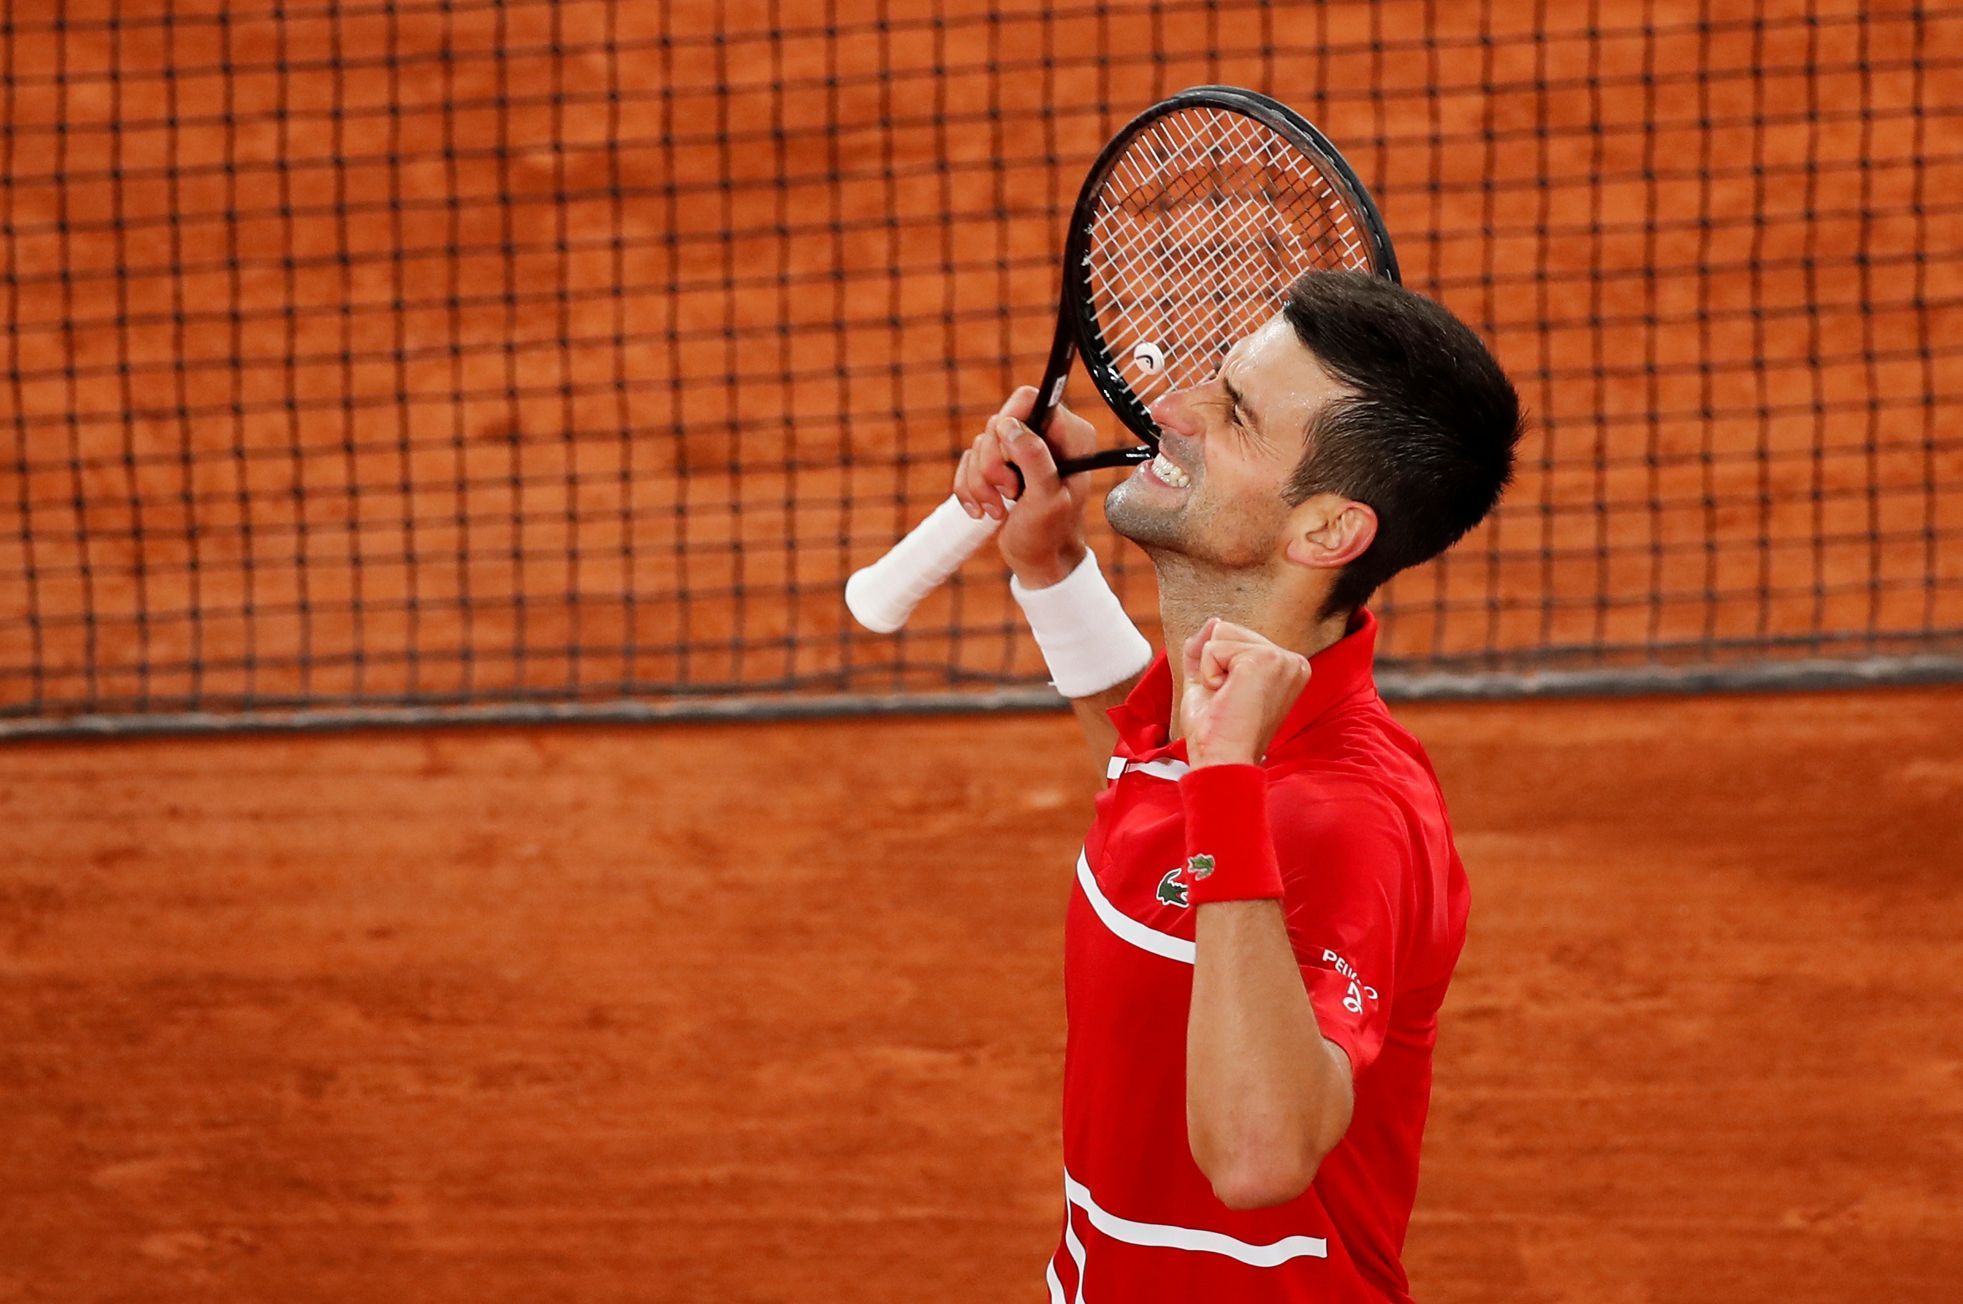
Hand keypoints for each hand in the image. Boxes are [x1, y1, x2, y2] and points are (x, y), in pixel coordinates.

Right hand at [951, 387, 1100, 587]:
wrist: (1038, 559)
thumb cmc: (1050, 534)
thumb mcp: (1047, 499)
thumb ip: (1034, 459)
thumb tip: (1010, 427)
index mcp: (1068, 435)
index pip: (1029, 400)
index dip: (1009, 423)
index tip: (1005, 456)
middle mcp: (1044, 436)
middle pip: (997, 424)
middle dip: (993, 465)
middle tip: (1011, 492)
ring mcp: (1018, 450)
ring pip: (979, 445)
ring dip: (980, 482)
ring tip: (1000, 507)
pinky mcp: (998, 465)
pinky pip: (967, 461)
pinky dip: (969, 488)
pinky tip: (986, 510)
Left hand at [1180, 619, 1310, 768]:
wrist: (1221, 760)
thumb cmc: (1216, 731)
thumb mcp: (1207, 682)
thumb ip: (1207, 650)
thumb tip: (1212, 621)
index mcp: (1287, 668)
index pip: (1234, 637)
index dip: (1218, 668)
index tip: (1232, 700)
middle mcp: (1293, 662)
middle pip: (1227, 629)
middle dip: (1214, 666)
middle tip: (1228, 701)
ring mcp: (1283, 659)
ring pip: (1219, 634)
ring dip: (1211, 670)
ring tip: (1228, 699)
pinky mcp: (1265, 660)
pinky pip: (1213, 648)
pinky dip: (1208, 674)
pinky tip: (1226, 697)